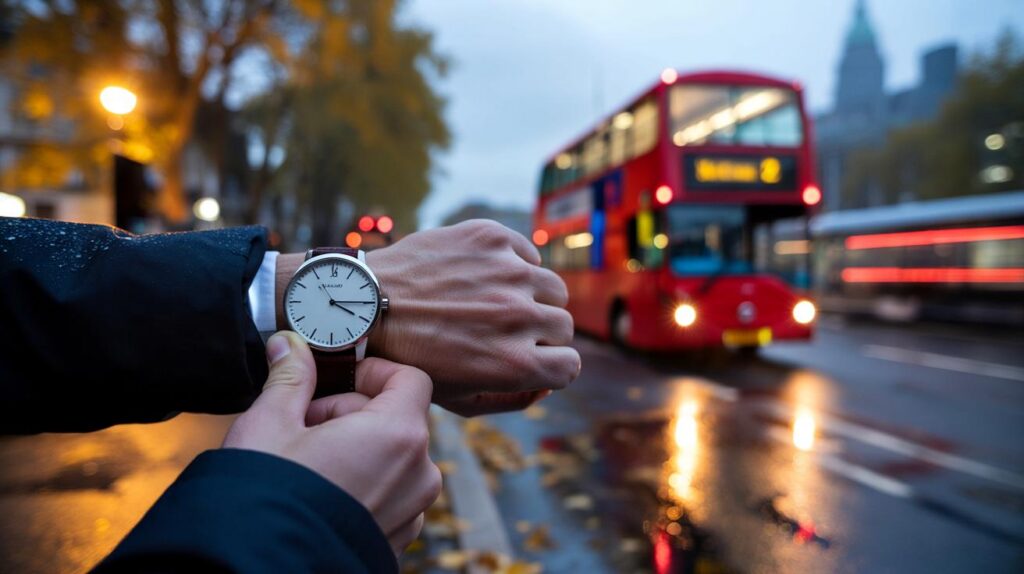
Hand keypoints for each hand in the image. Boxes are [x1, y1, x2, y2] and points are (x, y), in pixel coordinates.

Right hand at [223, 332, 440, 555]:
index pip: (411, 379)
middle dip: (350, 412)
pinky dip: (362, 483)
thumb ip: (290, 377)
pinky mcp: (398, 538)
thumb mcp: (271, 423)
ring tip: (308, 461)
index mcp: (399, 435)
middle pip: (397, 417)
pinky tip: (320, 492)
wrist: (255, 567)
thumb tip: (290, 345)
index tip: (337, 378)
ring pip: (393, 457)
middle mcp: (419, 474)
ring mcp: (413, 510)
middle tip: (302, 424)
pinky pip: (390, 493)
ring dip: (356, 448)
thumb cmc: (267, 497)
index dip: (372, 371)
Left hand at [364, 220, 580, 413]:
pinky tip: (483, 275)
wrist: (364, 305)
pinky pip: (527, 253)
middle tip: (508, 331)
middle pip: (564, 326)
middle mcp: (518, 316)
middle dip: (542, 333)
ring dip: (534, 296)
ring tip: (498, 301)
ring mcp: (507, 272)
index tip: (535, 360)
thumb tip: (547, 383)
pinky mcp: (492, 238)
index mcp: (514, 363)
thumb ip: (512, 398)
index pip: (571, 366)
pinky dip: (514, 264)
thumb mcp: (458, 399)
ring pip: (552, 288)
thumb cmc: (409, 357)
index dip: (553, 366)